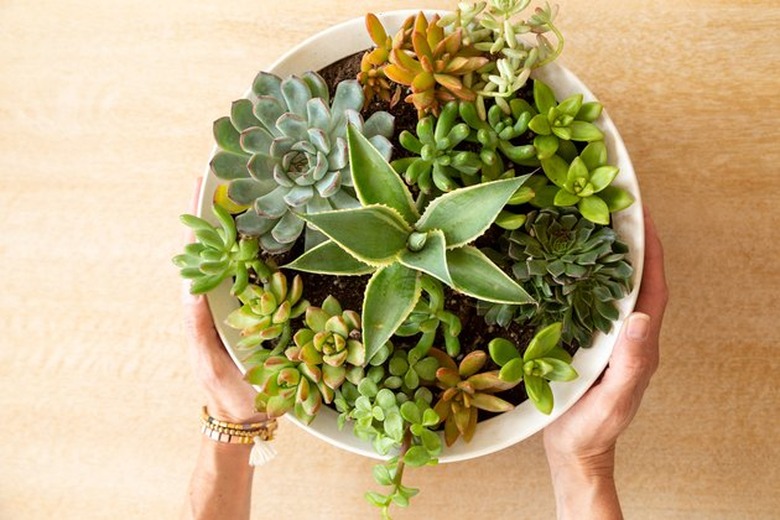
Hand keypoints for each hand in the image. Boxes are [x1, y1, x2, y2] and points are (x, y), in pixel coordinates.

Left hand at [182, 178, 263, 423]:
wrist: (247, 415)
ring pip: (235, 254)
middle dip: (214, 205)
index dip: (198, 218)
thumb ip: (198, 329)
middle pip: (214, 244)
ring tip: (240, 185)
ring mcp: (240, 302)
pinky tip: (268, 229)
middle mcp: (219, 298)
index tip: (200, 183)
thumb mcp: (210, 362)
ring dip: (236, 219)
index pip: (197, 253)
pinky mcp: (260, 310)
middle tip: (218, 167)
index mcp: (203, 305)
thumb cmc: (229, 392)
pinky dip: (259, 245)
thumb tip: (190, 290)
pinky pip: (257, 271)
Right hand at [543, 207, 667, 475]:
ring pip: (613, 287)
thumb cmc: (594, 430)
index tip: (641, 213)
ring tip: (590, 222)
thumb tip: (641, 317)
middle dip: (631, 240)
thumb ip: (631, 363)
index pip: (652, 287)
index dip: (650, 249)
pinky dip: (583, 276)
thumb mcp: (614, 399)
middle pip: (635, 278)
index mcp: (641, 344)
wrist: (573, 451)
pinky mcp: (587, 342)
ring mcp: (608, 338)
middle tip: (614, 206)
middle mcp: (628, 335)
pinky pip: (590, 301)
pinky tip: (565, 263)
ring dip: (608, 254)